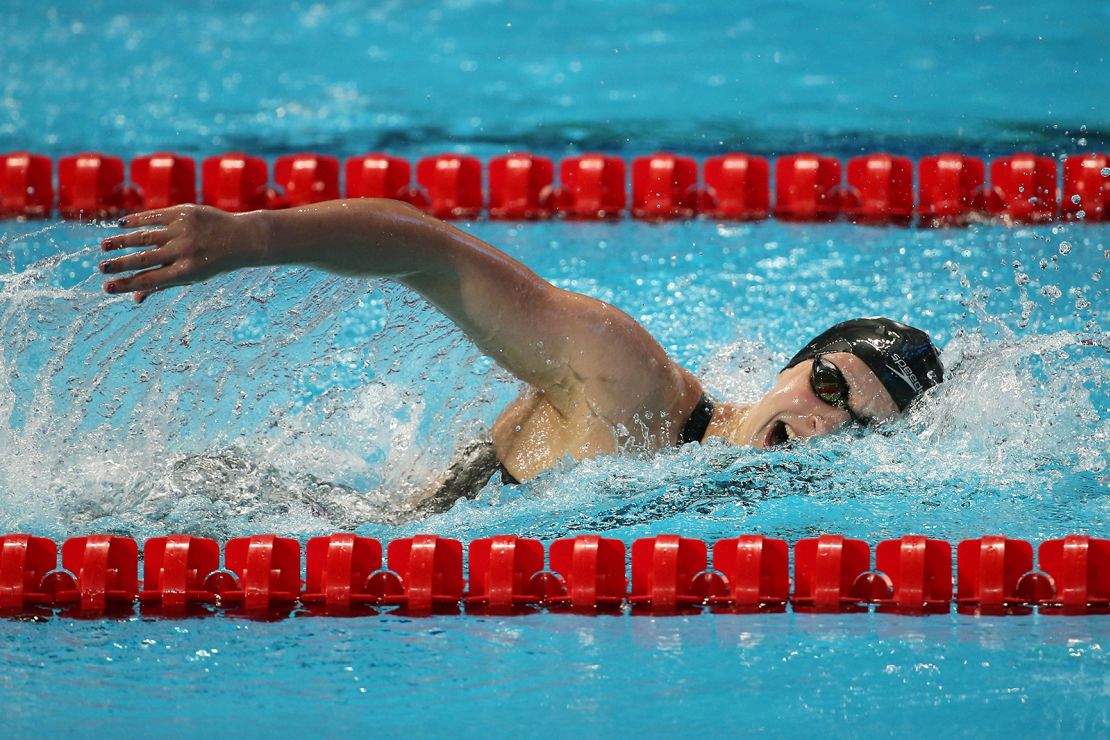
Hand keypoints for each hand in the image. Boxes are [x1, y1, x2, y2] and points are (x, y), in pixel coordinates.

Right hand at [99, 204, 263, 303]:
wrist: (241, 238)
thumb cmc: (213, 261)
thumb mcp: (193, 276)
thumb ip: (163, 283)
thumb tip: (135, 298)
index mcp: (187, 271)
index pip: (150, 280)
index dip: (127, 284)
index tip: (107, 287)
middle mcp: (185, 251)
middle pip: (145, 258)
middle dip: (120, 264)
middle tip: (101, 268)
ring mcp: (184, 230)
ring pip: (146, 236)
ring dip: (122, 241)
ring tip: (104, 246)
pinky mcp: (184, 212)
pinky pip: (155, 216)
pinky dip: (137, 220)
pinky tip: (121, 224)